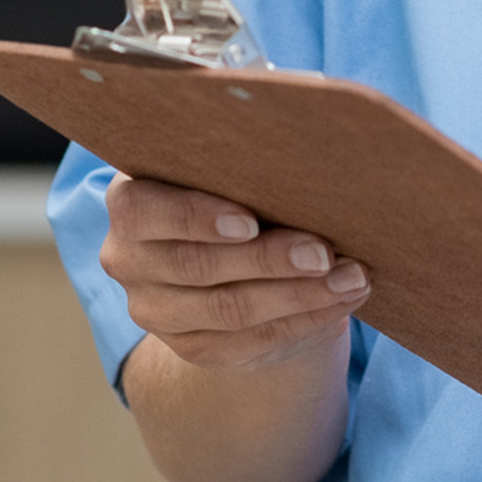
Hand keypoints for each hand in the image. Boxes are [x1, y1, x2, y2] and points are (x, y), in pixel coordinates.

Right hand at [100, 172, 371, 374]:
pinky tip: (341, 301)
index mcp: (130, 203)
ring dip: (300, 295)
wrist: (232, 254)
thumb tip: (310, 134)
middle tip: (326, 252)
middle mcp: (129, 261)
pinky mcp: (193, 348)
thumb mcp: (231, 166)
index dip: (196, 217)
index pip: (144, 212)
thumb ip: (247, 153)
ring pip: (229, 311)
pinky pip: (250, 342)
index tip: (251, 221)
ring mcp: (156, 311)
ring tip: (352, 278)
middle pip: (198, 266)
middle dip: (269, 260)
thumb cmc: (239, 185)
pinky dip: (304, 320)